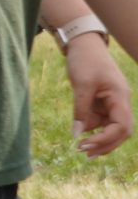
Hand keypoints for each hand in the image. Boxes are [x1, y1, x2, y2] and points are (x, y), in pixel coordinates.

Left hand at [66, 32, 131, 155]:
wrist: (83, 44)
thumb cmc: (85, 60)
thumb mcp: (81, 85)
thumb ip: (81, 110)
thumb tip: (77, 135)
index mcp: (120, 98)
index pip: (122, 127)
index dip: (106, 139)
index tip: (86, 144)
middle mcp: (120, 103)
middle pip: (121, 132)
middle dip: (105, 144)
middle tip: (84, 153)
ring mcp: (112, 103)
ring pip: (111, 128)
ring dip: (99, 140)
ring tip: (81, 149)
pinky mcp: (102, 103)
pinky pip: (101, 121)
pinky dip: (93, 130)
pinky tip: (81, 135)